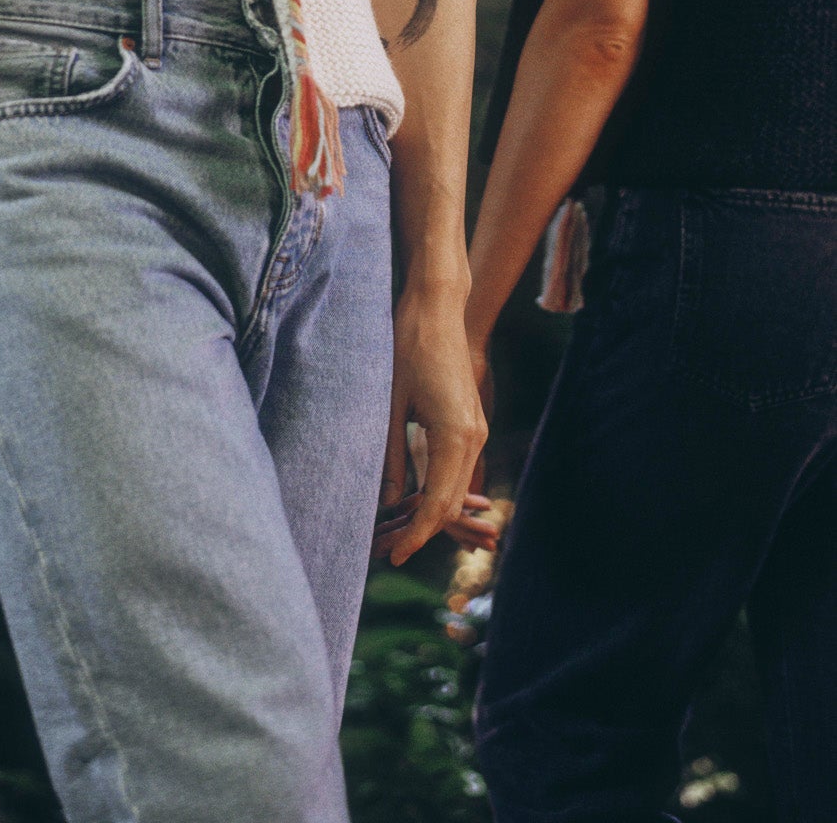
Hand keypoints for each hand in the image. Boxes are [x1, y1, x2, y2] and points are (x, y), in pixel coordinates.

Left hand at [380, 290, 487, 565]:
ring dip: (431, 512)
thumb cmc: (408, 346)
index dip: (416, 535)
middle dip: (423, 531)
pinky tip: (414, 498)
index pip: (438, 505)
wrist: (436, 307)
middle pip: (451, 502)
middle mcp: (473, 437)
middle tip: (390, 552)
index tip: (394, 557)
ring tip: (398, 532)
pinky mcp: (470, 422)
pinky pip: (456, 468)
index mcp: (455, 436)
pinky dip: (438, 489)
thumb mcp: (391, 403)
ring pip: (456, 487)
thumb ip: (392, 456)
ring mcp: (476, 429)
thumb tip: (387, 502)